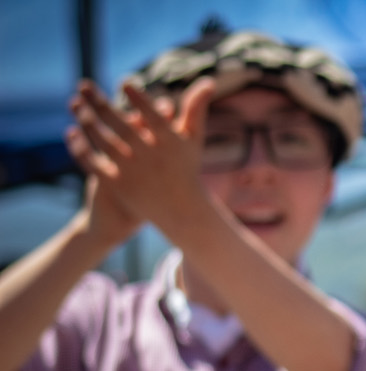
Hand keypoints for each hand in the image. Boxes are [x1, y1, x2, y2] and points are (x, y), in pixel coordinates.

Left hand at [68, 77, 215, 239]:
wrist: (181, 210)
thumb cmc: (186, 168)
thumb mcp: (193, 139)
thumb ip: (196, 108)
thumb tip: (209, 80)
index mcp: (170, 144)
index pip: (154, 117)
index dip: (140, 99)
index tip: (125, 82)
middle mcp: (151, 157)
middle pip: (122, 127)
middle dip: (100, 103)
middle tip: (83, 84)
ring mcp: (134, 173)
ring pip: (105, 142)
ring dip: (87, 122)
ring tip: (75, 105)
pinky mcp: (119, 187)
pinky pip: (95, 164)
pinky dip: (81, 149)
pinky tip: (71, 133)